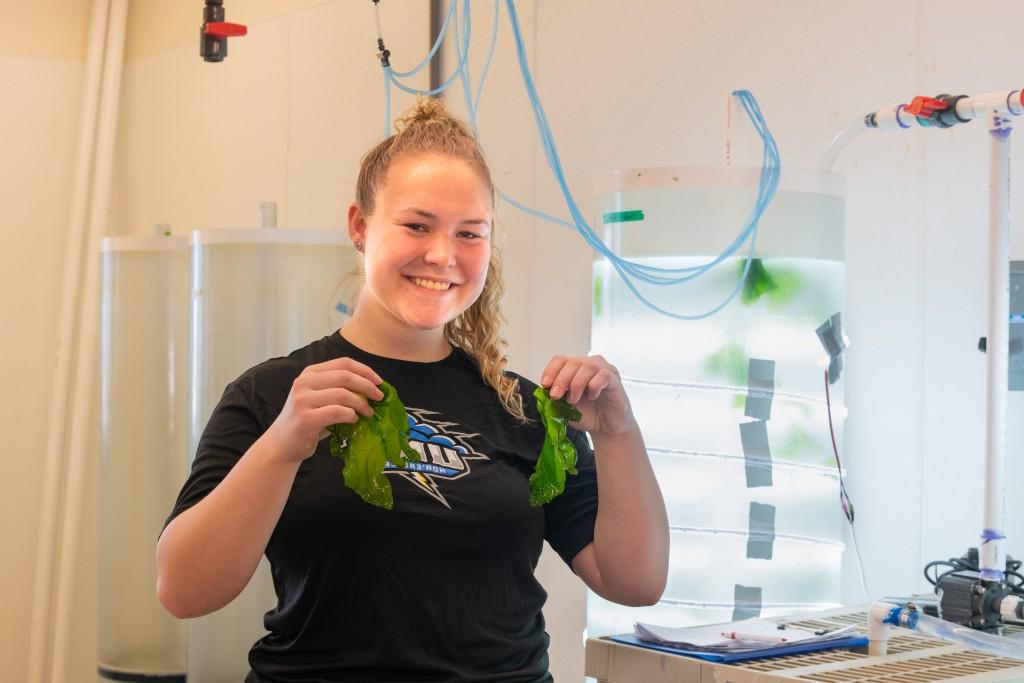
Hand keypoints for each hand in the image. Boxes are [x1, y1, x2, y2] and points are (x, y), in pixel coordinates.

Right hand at [265, 357, 383, 462]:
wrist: (283, 443)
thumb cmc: (309, 420)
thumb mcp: (321, 398)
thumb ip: (340, 389)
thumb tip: (373, 388)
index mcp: (310, 373)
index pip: (343, 363)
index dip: (365, 370)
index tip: (379, 382)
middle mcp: (304, 382)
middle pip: (345, 376)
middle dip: (367, 386)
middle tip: (379, 397)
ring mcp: (302, 400)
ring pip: (342, 394)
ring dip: (361, 404)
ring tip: (369, 412)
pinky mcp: (305, 418)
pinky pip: (336, 412)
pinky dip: (350, 415)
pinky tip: (354, 420)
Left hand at [540, 354, 635, 438]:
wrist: (606, 428)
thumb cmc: (588, 414)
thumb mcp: (565, 407)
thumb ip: (555, 398)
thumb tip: (543, 393)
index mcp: (576, 368)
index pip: (560, 360)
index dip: (550, 371)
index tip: (545, 385)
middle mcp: (590, 364)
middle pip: (572, 362)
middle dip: (561, 380)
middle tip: (555, 396)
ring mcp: (604, 370)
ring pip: (587, 367)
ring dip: (576, 384)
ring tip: (573, 400)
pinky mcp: (615, 380)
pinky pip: (603, 376)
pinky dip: (593, 387)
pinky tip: (592, 397)